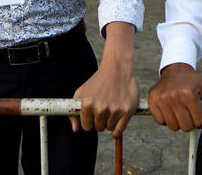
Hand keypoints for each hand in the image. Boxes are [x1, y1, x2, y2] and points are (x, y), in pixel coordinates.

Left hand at [70, 22, 137, 138]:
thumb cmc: (97, 82)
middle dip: (100, 122)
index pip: (87, 126)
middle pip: (98, 128)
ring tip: (111, 109)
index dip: (89, 122)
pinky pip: (120, 129)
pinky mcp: (127, 110)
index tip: (92, 117)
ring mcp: (114, 109)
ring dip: (109, 122)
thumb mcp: (81, 93)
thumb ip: (74, 113)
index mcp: (87, 104)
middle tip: (103, 110)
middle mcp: (100, 108)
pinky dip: (117, 133)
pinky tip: (114, 133)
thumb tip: (74, 130)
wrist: (117, 69)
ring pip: (109, 128)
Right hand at [148, 63, 201, 131]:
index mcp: (189, 93)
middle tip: (189, 110)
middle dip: (191, 122)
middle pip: (186, 127)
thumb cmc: (193, 84)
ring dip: (178, 121)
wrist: (175, 71)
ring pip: (173, 127)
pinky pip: (161, 122)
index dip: (201, 119)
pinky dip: (166, 119)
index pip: (199, 122)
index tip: (199, 110)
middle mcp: (174, 95)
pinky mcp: (152, 101)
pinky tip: (170, 108)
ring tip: (180, 109)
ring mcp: (161, 98)